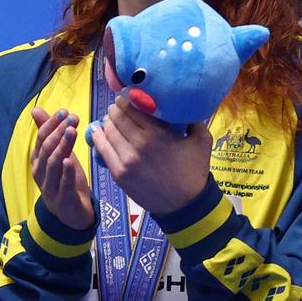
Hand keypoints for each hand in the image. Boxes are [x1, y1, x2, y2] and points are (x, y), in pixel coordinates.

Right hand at [30, 107, 95, 229]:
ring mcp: (50, 186)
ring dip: (62, 146)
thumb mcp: (58, 154)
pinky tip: (70, 160)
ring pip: (54, 163)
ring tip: (72, 131)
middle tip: (72, 118)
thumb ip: (48, 134)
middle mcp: (40, 172)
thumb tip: (35, 110)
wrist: (70, 215)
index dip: (51, 124)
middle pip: (47, 149)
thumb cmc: (64, 180)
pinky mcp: (63, 199)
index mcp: (38, 160)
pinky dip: (66, 172)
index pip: (41, 138)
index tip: (64, 111)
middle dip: (59, 131)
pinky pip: (63, 183)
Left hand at [88, 96, 211, 214]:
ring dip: (108, 121)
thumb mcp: (202, 140)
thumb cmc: (194, 171)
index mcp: (158, 133)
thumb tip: (184, 104)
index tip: (128, 95)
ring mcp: (126, 159)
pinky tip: (100, 131)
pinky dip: (99, 136)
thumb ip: (193, 119)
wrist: (184, 205)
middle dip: (116, 108)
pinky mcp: (118, 172)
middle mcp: (139, 144)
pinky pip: (102, 148)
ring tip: (111, 118)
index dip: (127, 98)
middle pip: (118, 116)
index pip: (133, 106)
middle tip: (118, 106)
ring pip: (108, 130)